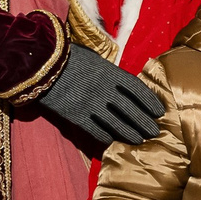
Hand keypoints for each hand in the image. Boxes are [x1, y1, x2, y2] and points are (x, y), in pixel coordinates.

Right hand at [35, 44, 164, 145]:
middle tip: (156, 131)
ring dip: (130, 133)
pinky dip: (107, 137)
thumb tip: (124, 85)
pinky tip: (114, 142)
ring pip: (116, 124)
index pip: (136, 89)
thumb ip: (110, 73)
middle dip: (145, 122)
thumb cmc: (69, 57)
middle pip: (130, 110)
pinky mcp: (77, 116)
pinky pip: (96, 130)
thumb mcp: (95, 59)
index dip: (149, 101)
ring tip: (141, 139)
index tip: (159, 111)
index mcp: (110, 72)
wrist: (41, 64)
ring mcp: (91, 105)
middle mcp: (104, 90)